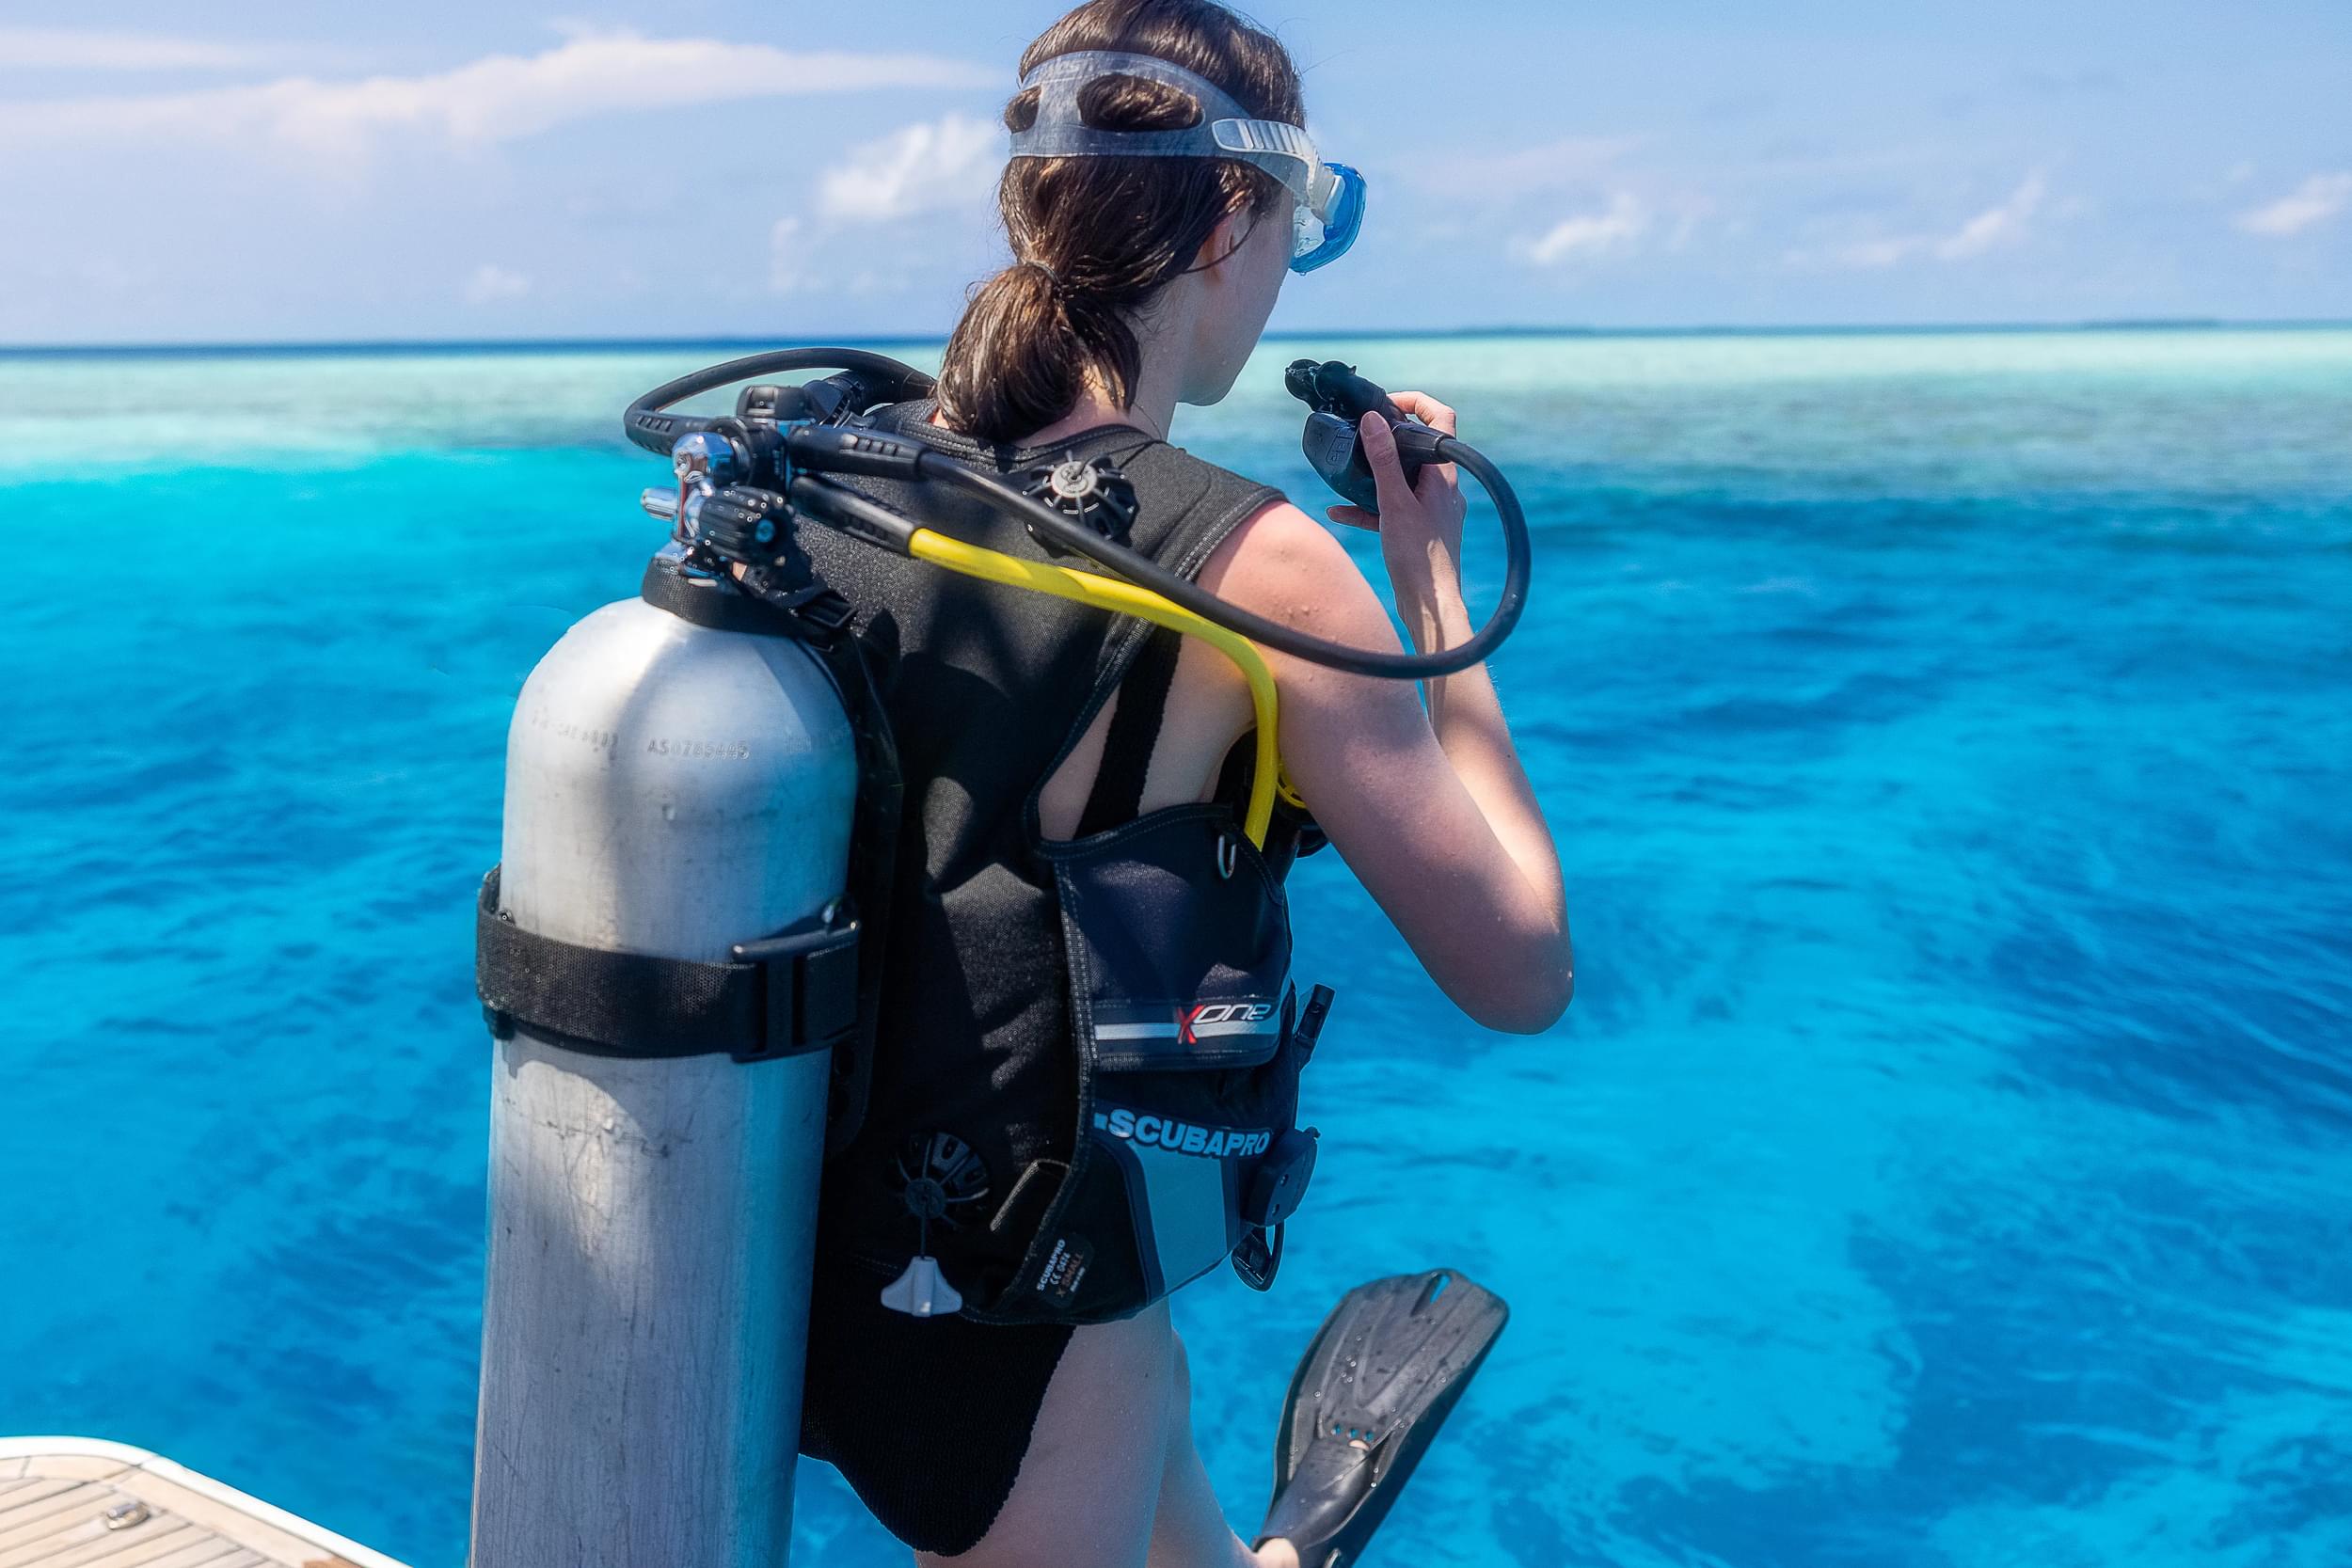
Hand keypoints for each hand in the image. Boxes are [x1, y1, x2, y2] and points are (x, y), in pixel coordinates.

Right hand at [1324, 391, 1467, 606]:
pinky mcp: (1420, 532)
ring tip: (1346, 471)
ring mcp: (1432, 510)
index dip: (1416, 403)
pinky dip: (1369, 507)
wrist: (1430, 607)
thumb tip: (1373, 420)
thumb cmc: (1419, 558)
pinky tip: (1339, 513)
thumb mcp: (1395, 504)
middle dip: (1387, 438)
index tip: (1386, 404)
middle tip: (1360, 434)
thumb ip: (1383, 461)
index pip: (1441, 420)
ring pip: (1403, 479)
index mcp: (1442, 475)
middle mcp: (1441, 488)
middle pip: (1418, 447)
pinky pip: (1393, 509)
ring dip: (1375, 474)